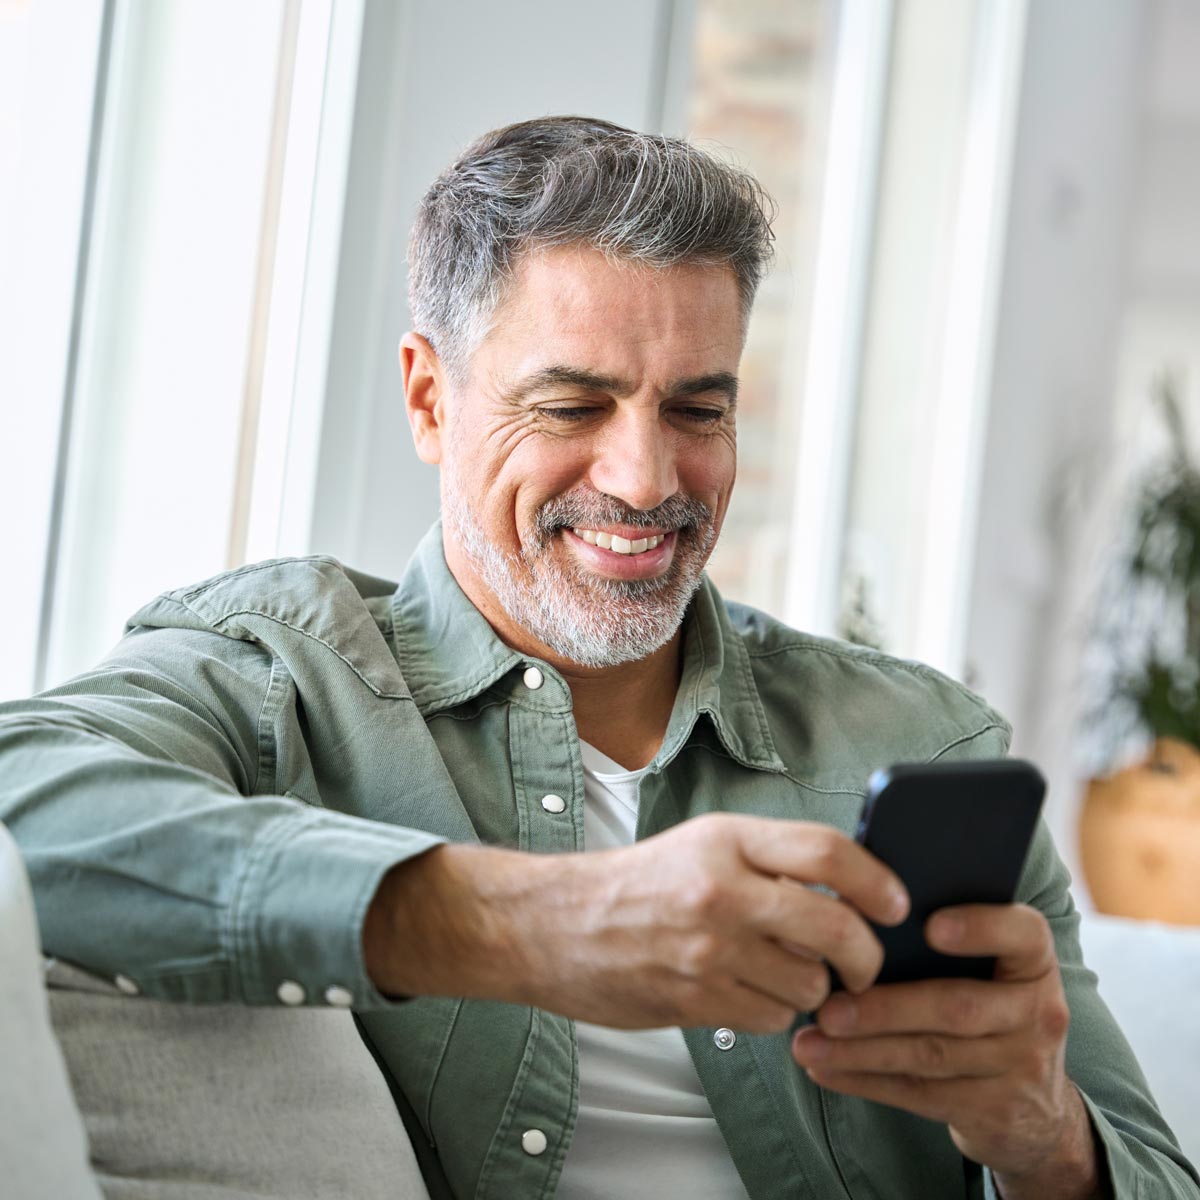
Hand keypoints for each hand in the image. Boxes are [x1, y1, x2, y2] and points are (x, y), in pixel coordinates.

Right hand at [364, 813, 909, 1031]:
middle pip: (836, 927)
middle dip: (865, 956)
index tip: (896, 903)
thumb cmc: (635, 884)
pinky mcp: (696, 997)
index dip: (876, 880)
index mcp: (726, 839)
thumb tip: (846, 889)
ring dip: (811, 989)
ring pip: (808, 984)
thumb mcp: (701, 845)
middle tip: (864, 963)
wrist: (554, 925)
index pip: (827, 851)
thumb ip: (767, 860)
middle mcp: (722, 889)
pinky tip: (746, 993)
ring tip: (783, 974)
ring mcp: (709, 948)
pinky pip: (771, 1017)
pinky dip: (773, 1013)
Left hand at [791, 904, 1102, 1197]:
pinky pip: (920, 1095)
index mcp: (1034, 961)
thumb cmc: (986, 1005)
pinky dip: (864, 1081)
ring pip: (931, 1056)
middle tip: (827, 1008)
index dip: (980, 928)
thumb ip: (942, 939)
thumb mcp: (988, 969)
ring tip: (808, 1043)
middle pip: (958, 1007)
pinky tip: (823, 1070)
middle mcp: (1038, 1012)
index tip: (929, 926)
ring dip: (861, 1050)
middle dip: (885, 1008)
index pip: (1024, 935)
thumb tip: (853, 909)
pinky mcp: (993, 1110)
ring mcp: (1020, 1066)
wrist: (1037, 1107)